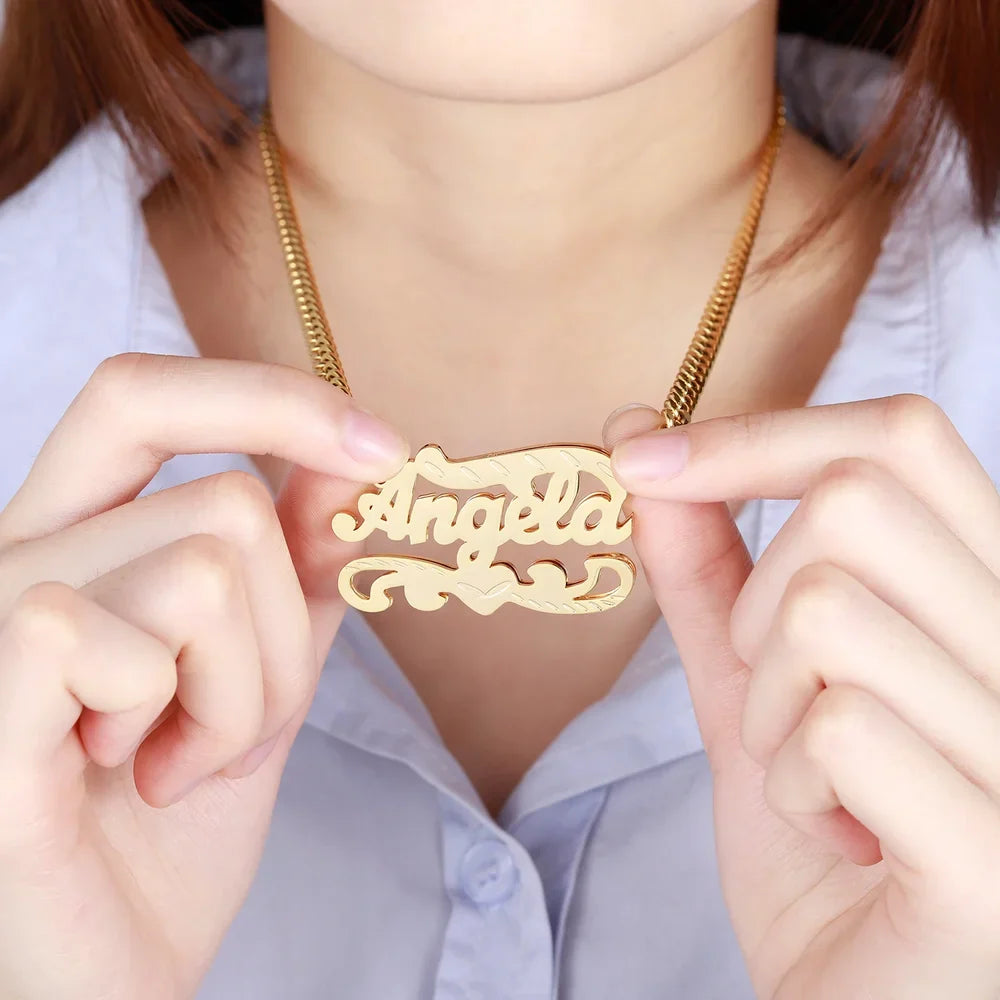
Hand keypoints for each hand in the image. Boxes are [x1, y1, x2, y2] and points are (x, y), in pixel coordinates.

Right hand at [0, 354, 407, 999]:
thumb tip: (348, 470)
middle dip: (283, 636)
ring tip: (182, 761)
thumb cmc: (168, 828)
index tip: (383, 450)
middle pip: (228, 507)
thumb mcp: (257, 675)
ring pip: (210, 572)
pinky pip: (129, 639)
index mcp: (70, 539)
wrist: (110, 970)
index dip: (269, 400)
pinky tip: (137, 777)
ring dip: (243, 695)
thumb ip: (295, 573)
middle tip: (231, 723)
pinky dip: (186, 722)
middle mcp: (15, 555)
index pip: (143, 396)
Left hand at [605, 394, 999, 999]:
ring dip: (769, 705)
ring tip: (815, 781)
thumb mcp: (753, 685)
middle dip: (759, 598)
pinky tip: (841, 839)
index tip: (643, 458)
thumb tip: (644, 447)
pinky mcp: (998, 856)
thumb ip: (708, 568)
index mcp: (994, 602)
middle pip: (857, 502)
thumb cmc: (821, 852)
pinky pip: (842, 728)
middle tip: (777, 697)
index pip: (899, 439)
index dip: (758, 434)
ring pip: (829, 613)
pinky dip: (793, 783)